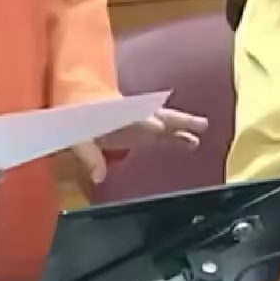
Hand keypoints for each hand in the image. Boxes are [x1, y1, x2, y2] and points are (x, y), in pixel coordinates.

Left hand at [69, 108, 207, 183]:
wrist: (77, 105)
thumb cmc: (78, 119)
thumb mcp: (77, 139)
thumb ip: (89, 156)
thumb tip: (99, 176)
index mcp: (115, 117)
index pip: (132, 121)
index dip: (144, 124)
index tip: (159, 128)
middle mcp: (132, 116)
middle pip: (156, 116)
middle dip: (174, 120)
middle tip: (197, 123)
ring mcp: (139, 121)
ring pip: (164, 122)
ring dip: (182, 127)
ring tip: (202, 129)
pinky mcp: (141, 130)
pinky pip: (162, 133)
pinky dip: (176, 137)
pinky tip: (191, 142)